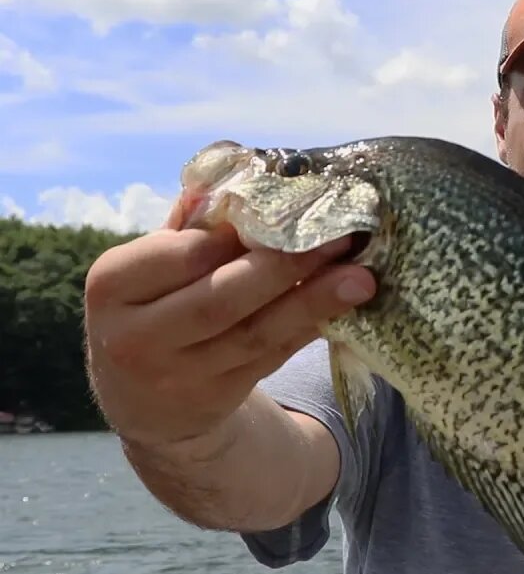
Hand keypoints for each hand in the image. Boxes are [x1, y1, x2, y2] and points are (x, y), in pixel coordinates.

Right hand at [83, 201, 375, 448]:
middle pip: (220, 298)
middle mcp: (136, 336)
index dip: (232, 237)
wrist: (142, 400)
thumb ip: (191, 227)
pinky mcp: (216, 398)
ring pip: (255, 334)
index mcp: (112, 285)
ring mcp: (177, 375)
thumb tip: (241, 174)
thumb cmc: (155, 306)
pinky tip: (344, 306)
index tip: (284, 212)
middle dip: (285, 268)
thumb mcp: (150, 267)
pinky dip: (309, 328)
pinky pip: (272, 357)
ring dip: (313, 302)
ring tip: (360, 277)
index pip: (180, 254)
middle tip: (340, 239)